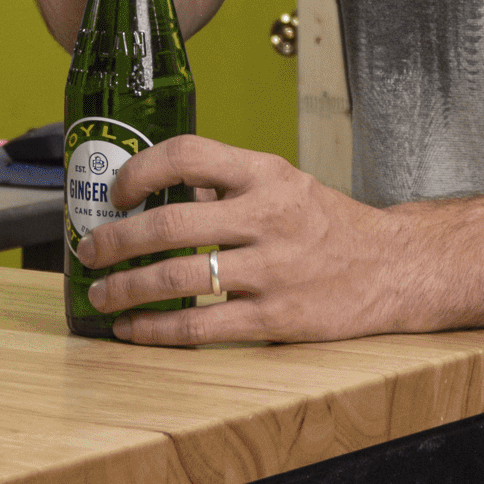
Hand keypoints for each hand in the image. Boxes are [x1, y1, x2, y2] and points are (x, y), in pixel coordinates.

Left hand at [75, 135, 413, 344]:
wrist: (393, 267)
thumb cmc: (328, 223)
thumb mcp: (284, 183)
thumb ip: (227, 187)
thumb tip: (162, 194)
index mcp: (265, 173)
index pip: (189, 154)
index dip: (141, 171)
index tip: (116, 190)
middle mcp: (267, 215)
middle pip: (170, 225)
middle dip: (116, 241)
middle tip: (89, 250)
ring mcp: (272, 269)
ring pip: (179, 279)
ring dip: (127, 289)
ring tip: (101, 294)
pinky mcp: (277, 318)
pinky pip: (202, 326)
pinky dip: (157, 330)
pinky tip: (133, 329)